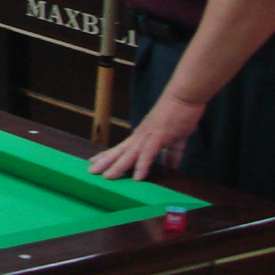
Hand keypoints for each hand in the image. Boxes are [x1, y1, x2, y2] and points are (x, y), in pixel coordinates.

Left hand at [88, 90, 204, 179]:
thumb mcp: (176, 138)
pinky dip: (142, 165)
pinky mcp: (159, 136)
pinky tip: (137, 177)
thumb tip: (171, 167)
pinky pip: (148, 153)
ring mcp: (147, 135)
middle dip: (106, 162)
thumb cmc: (179, 114)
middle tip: (91, 171)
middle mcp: (140, 135)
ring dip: (118, 166)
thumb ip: (172, 153)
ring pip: (130, 154)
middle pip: (120, 151)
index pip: (122, 147)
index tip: (96, 162)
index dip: (109, 155)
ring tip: (107, 176)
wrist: (183, 97)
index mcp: (142, 135)